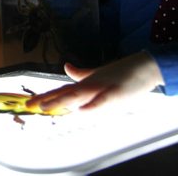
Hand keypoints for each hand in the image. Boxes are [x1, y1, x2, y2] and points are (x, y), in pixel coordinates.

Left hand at [26, 52, 163, 111]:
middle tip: (30, 104)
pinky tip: (80, 111)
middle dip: (48, 100)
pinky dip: (91, 106)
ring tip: (46, 106)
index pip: (63, 91)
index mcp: (87, 83)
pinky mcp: (116, 93)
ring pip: (79, 96)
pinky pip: (102, 102)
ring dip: (62, 101)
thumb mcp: (99, 73)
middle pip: (66, 94)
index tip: (31, 102)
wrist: (147, 65)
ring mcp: (103, 88)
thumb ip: (82, 73)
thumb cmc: (124, 71)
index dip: (47, 96)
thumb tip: (67, 67)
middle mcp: (91, 85)